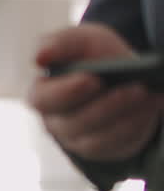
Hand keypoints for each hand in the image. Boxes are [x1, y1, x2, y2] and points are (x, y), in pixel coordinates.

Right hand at [28, 22, 163, 161]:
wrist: (123, 74)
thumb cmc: (95, 54)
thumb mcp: (80, 40)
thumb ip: (58, 43)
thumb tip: (39, 57)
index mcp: (43, 93)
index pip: (43, 99)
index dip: (66, 92)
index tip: (92, 78)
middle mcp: (55, 120)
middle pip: (73, 123)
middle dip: (105, 107)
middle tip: (134, 88)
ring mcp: (77, 139)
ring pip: (97, 138)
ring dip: (125, 115)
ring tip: (146, 93)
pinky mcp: (102, 150)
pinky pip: (116, 145)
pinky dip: (136, 124)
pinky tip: (150, 106)